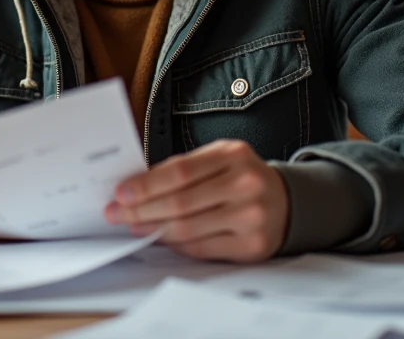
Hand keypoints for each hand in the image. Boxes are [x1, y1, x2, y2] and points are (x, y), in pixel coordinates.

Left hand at [104, 139, 289, 261]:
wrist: (287, 202)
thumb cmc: (241, 177)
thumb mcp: (219, 159)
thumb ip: (183, 169)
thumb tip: (136, 188)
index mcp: (233, 155)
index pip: (181, 172)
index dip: (146, 184)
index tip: (120, 192)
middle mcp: (245, 184)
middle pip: (181, 202)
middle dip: (142, 210)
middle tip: (116, 213)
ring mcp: (251, 217)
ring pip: (189, 229)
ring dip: (154, 229)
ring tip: (133, 225)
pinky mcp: (252, 246)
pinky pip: (202, 249)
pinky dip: (176, 244)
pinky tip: (160, 237)